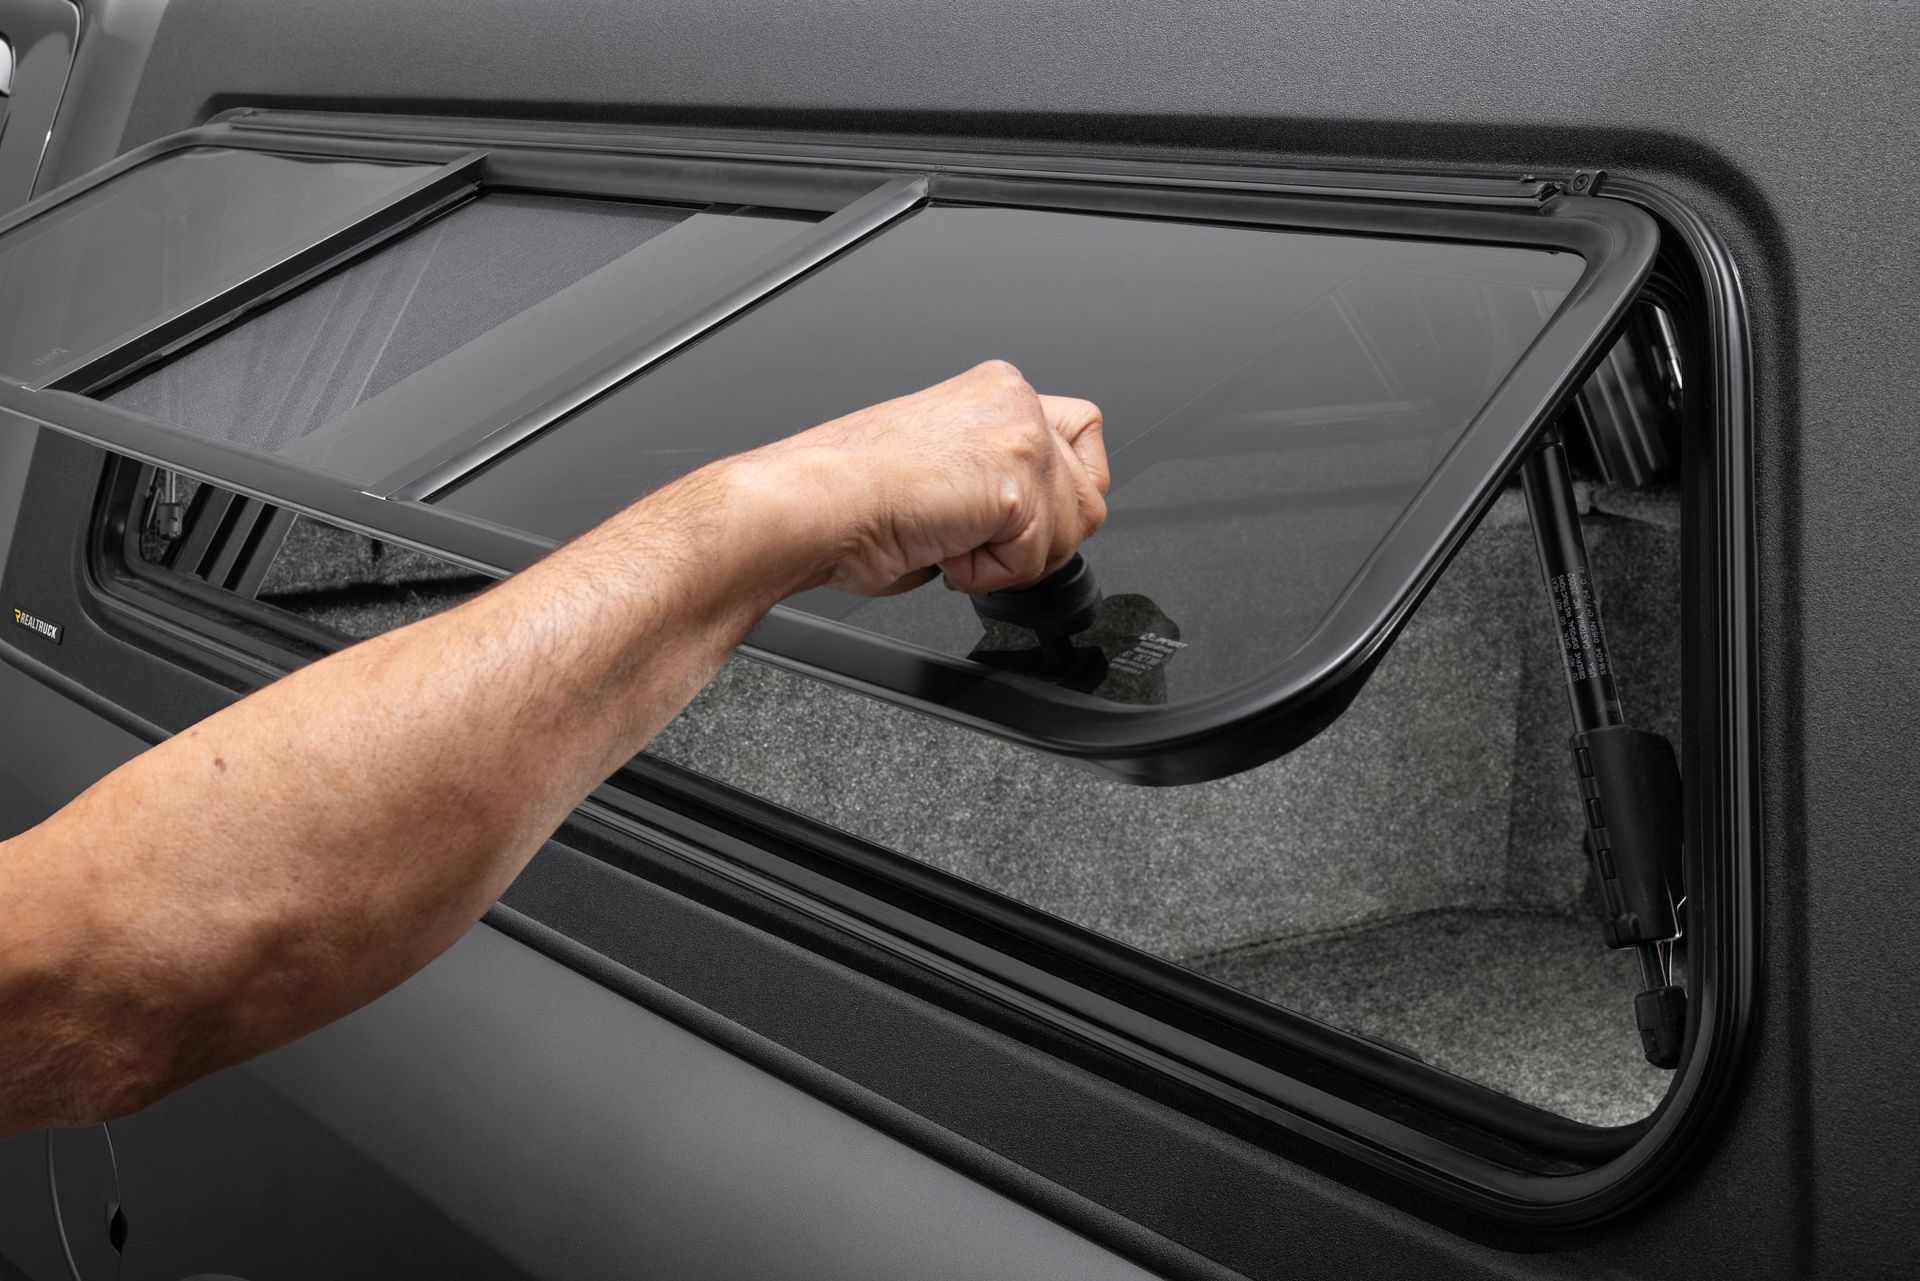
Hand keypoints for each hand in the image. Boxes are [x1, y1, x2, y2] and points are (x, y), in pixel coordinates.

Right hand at [743, 361, 1109, 596]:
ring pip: (1072, 530)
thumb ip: (1002, 475)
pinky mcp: (1015, 481)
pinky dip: (987, 575)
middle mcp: (1014, 400)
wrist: (815, 504)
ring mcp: (1020, 435)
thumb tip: (1035, 520)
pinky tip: (942, 547)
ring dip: (1011, 559)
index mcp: (996, 390)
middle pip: (1089, 492)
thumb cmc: (852, 494)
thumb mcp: (953, 467)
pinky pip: (1035, 559)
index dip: (1059, 494)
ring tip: (949, 538)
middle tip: (975, 538)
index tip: (1018, 521)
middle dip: (1041, 536)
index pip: (1083, 438)